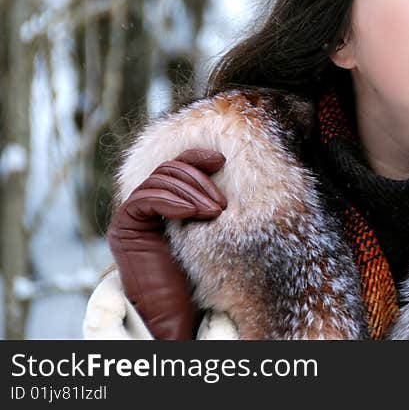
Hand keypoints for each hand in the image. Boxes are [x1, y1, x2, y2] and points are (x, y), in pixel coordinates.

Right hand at [107, 149, 226, 339]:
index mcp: (162, 201)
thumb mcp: (206, 230)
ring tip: (215, 212)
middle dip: (199, 181)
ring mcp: (131, 216)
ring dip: (192, 192)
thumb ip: (205, 203)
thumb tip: (224, 170)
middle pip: (169, 170)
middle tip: (222, 205)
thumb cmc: (196, 274)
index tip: (221, 159)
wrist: (174, 311)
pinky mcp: (125, 228)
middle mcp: (142, 205)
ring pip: (160, 181)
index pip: (176, 166)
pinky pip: (146, 199)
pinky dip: (172, 201)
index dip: (196, 157)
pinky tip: (192, 213)